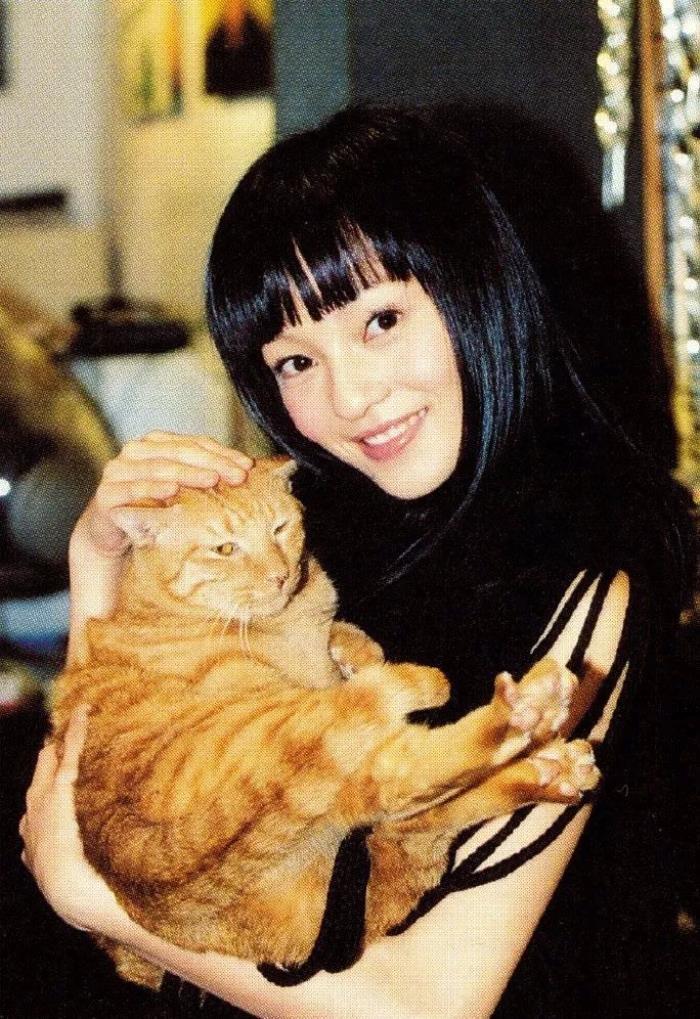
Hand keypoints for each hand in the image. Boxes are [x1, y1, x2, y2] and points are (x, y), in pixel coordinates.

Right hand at [19, 707, 128, 938]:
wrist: (79, 899)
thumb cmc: (88, 904)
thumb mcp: (81, 894)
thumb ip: (84, 879)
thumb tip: (107, 888)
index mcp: (34, 847)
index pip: (37, 815)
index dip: (45, 798)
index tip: (56, 787)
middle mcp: (33, 823)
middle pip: (38, 785)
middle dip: (45, 767)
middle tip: (54, 748)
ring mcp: (44, 805)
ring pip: (52, 765)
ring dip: (61, 746)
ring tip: (69, 727)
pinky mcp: (62, 790)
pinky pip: (70, 752)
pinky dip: (76, 730)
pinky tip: (85, 712)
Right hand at [72, 431, 253, 560]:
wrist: (115, 534)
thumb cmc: (155, 508)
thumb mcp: (182, 489)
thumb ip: (204, 474)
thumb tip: (246, 471)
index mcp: (156, 443)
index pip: (194, 443)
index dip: (222, 453)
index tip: (247, 466)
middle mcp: (135, 451)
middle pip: (179, 453)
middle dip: (212, 464)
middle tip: (237, 476)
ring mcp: (118, 471)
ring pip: (158, 468)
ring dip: (187, 474)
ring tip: (211, 480)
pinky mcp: (106, 494)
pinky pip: (132, 490)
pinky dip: (152, 489)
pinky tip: (171, 491)